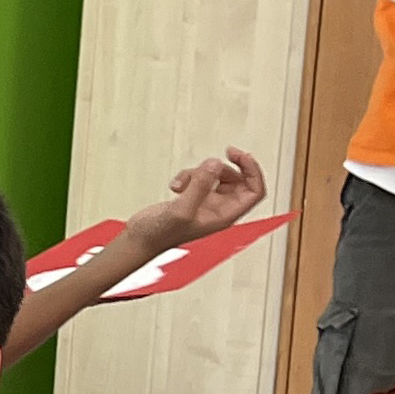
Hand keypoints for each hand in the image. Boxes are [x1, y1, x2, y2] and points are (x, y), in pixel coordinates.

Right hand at [119, 147, 267, 254]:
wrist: (139, 239)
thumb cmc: (159, 234)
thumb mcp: (181, 210)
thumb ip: (200, 185)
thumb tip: (216, 164)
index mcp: (224, 216)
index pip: (254, 192)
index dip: (253, 171)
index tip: (240, 155)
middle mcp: (219, 210)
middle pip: (240, 181)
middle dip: (228, 167)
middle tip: (223, 154)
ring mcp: (206, 203)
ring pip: (217, 176)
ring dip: (201, 172)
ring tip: (184, 182)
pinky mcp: (193, 198)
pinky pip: (200, 178)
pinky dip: (189, 175)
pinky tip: (176, 186)